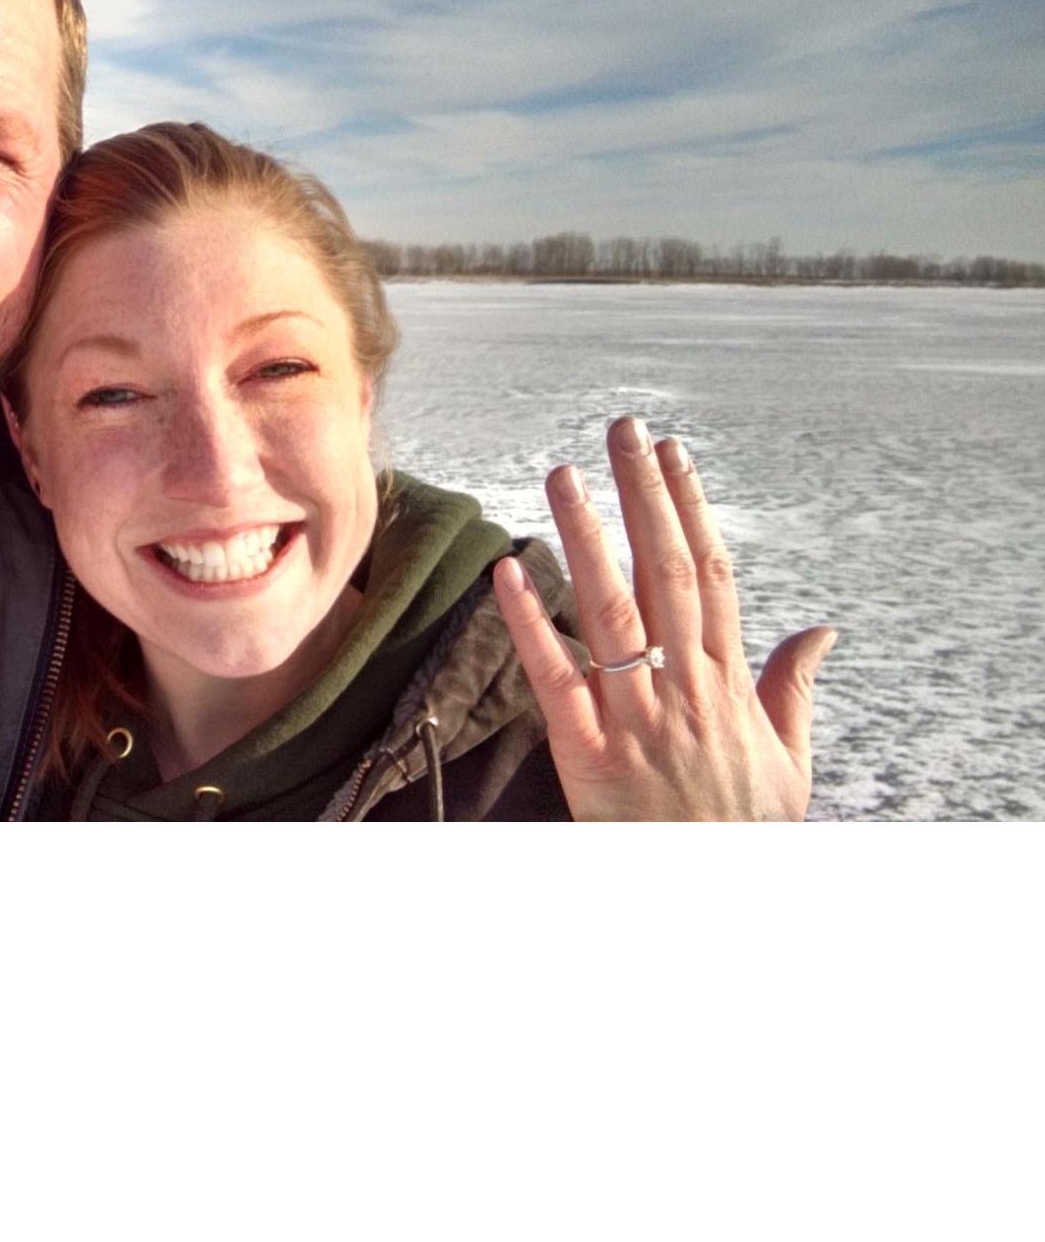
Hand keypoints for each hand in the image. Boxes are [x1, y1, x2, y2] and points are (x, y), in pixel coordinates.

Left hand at [491, 415, 835, 821]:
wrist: (709, 899)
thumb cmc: (742, 831)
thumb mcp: (787, 763)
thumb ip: (792, 689)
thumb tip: (820, 629)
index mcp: (729, 686)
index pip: (711, 576)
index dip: (691, 510)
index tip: (673, 454)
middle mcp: (685, 691)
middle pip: (666, 573)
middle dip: (642, 496)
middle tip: (621, 429)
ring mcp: (636, 719)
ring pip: (611, 611)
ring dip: (586, 536)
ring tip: (563, 474)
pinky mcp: (587, 753)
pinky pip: (555, 677)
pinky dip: (530, 622)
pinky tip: (509, 570)